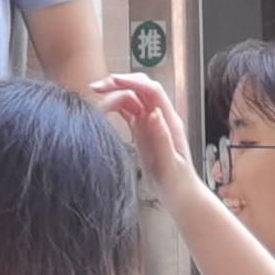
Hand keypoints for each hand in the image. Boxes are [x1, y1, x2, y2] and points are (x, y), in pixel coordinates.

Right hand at [90, 73, 195, 196]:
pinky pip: (128, 111)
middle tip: (97, 86)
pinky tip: (101, 105)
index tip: (112, 81)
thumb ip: (162, 138)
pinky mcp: (142, 130)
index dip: (133, 82)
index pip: (152, 91)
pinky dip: (115, 105)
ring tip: (94, 93)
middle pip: (141, 88)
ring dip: (114, 91)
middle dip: (120, 81)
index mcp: (169, 121)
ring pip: (132, 97)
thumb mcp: (169, 163)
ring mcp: (150, 122)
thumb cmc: (176, 182)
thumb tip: (154, 112)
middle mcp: (160, 117)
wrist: (179, 194)